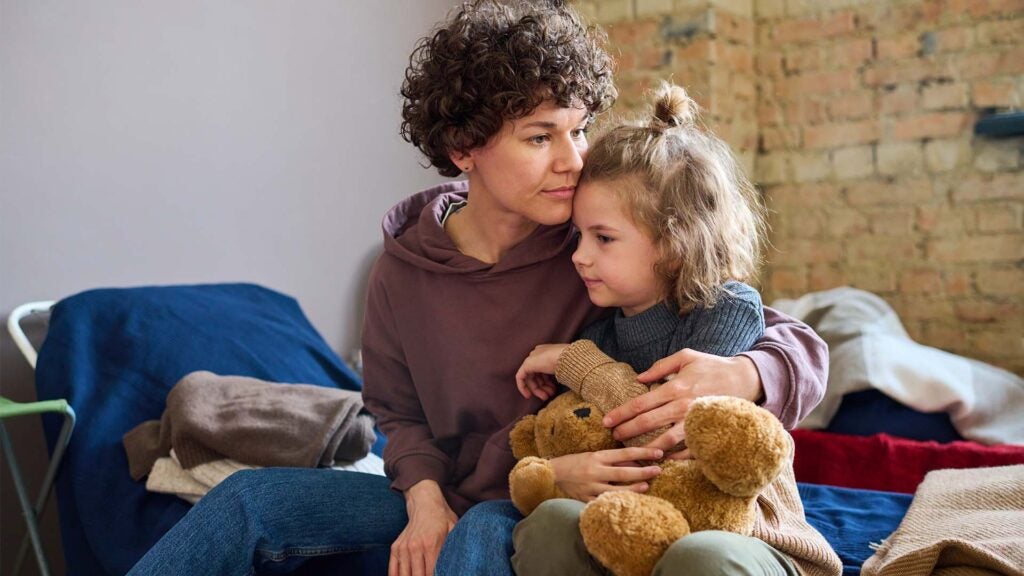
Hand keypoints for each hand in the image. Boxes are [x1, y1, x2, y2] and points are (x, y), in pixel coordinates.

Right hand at [389, 480, 457, 575]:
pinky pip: (393, 568)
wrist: (424, 502)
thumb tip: (460, 564)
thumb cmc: (442, 518)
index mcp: (431, 544)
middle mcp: (415, 547)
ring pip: (404, 575)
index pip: (432, 573)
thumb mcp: (454, 529)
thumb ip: (455, 546)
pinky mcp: (396, 547)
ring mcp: (403, 547)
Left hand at [515, 343, 568, 399]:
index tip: (553, 391)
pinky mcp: (526, 364)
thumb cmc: (571, 363)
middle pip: (537, 374)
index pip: (544, 370)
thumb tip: (556, 384)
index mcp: (547, 352)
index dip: (547, 382)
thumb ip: (558, 374)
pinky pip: (520, 377)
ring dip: (537, 389)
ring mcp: (532, 358)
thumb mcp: (565, 369)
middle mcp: (538, 354)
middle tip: (549, 396)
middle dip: (543, 387)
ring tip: (545, 397)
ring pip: (531, 377)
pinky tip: (528, 396)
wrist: (568, 358)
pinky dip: (523, 387)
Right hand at [549, 447, 662, 500]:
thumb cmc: (575, 462)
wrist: (552, 473)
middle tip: (658, 470)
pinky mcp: (585, 498)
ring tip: (647, 486)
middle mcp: (595, 471)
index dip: (643, 453)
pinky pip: (604, 502)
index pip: (625, 453)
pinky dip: (616, 502)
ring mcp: (590, 486)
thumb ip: (612, 459)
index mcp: (597, 456)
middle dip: (643, 472)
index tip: (658, 453)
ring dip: (633, 488)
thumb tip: (635, 463)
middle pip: (624, 472)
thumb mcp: (593, 455)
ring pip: (616, 489)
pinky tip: (627, 503)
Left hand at [602, 349, 761, 454]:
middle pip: (648, 423)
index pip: (641, 403)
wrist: (745, 378)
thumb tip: (639, 378)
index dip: (621, 413)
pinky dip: (675, 457)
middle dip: (627, 431)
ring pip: (666, 440)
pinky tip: (662, 460)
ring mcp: (696, 421)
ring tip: (633, 454)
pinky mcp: (709, 431)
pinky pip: (690, 450)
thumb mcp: (686, 357)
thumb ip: (660, 366)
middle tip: (612, 437)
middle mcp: (683, 406)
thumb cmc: (712, 366)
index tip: (607, 421)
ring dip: (647, 448)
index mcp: (675, 387)